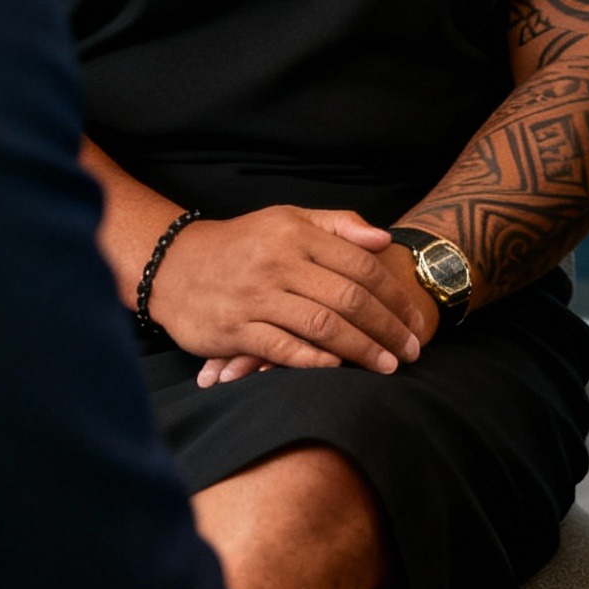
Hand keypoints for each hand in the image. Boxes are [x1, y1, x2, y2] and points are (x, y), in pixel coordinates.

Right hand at [197, 244, 442, 385]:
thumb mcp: (288, 219)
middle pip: (347, 299)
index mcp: (296, 235)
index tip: (414, 318)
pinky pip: (282, 348)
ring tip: (387, 367)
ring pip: (321, 326)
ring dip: (361, 350)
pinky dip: (313, 360)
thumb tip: (384, 239)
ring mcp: (256, 297)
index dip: (393, 294)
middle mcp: (278, 263)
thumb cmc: (243, 243)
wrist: (174, 264)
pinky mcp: (235, 328)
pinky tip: (339, 369)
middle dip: (386, 328)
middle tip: (412, 351)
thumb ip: (338, 225)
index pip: (359, 265)